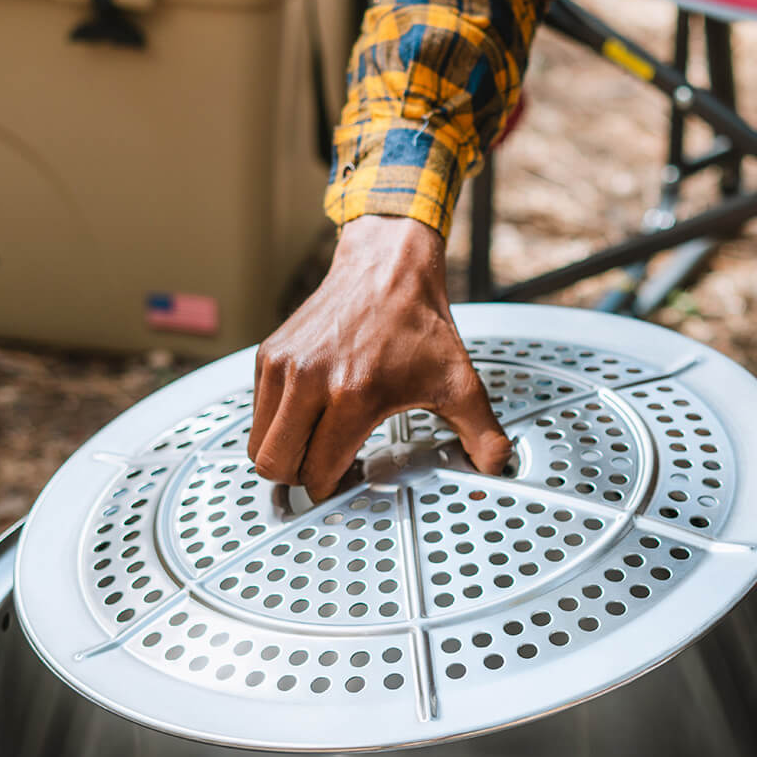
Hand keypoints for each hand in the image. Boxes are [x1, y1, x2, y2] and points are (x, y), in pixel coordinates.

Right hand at [247, 215, 510, 500]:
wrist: (387, 267)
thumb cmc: (419, 324)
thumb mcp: (460, 382)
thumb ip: (483, 432)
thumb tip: (498, 466)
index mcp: (353, 395)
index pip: (317, 473)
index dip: (333, 489)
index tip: (352, 480)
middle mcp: (309, 381)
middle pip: (274, 466)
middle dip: (301, 478)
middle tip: (329, 468)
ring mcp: (283, 367)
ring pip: (258, 444)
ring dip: (285, 453)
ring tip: (317, 444)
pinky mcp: (269, 355)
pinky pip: (257, 414)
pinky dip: (277, 426)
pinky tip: (310, 417)